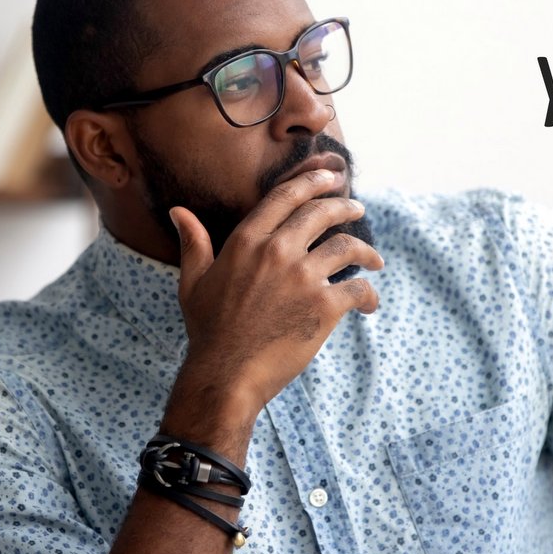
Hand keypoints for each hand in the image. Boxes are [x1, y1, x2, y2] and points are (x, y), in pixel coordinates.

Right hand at [169, 168, 384, 413]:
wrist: (226, 375)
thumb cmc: (208, 331)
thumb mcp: (193, 282)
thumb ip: (193, 243)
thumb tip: (178, 212)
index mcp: (246, 241)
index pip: (286, 196)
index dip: (312, 182)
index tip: (331, 178)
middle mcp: (276, 251)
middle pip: (321, 213)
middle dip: (345, 207)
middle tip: (358, 210)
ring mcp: (302, 278)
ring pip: (346, 248)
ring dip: (366, 252)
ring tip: (375, 260)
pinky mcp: (323, 307)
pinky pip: (357, 289)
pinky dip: (369, 295)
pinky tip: (370, 303)